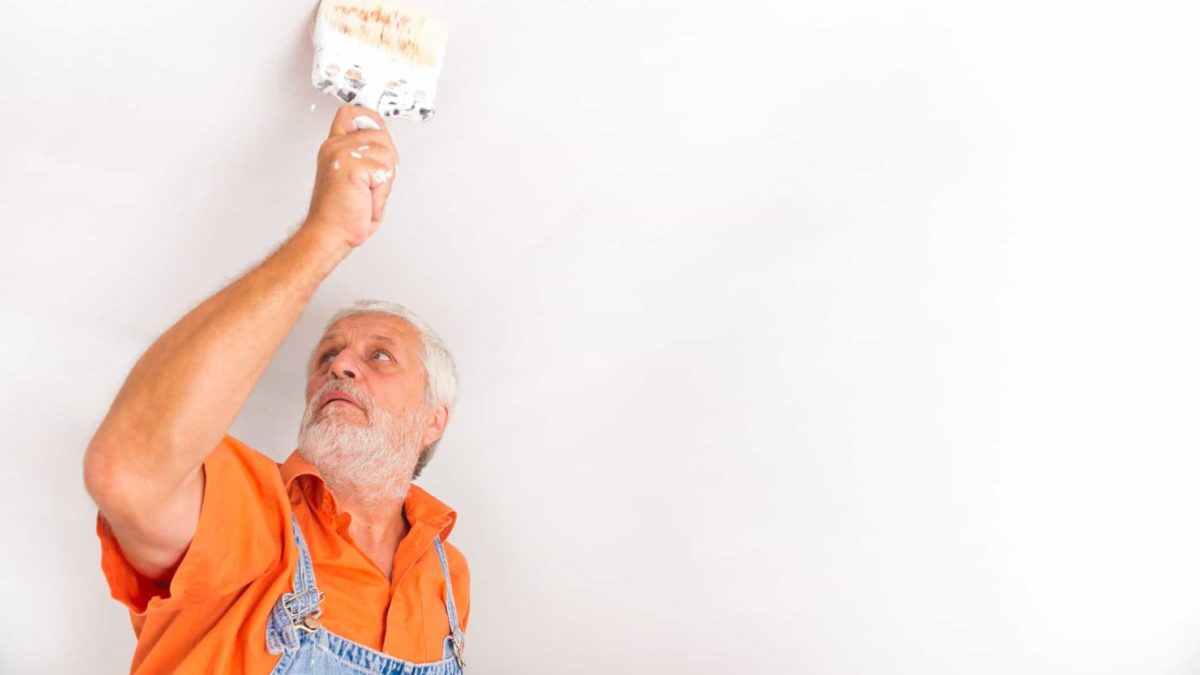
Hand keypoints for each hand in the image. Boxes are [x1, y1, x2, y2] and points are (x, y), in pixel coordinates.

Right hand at [302, 105, 398, 249]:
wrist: (330, 232)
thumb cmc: (343, 213)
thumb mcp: (358, 178)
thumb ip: (367, 156)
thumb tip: (384, 141)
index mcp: (336, 147)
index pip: (352, 114)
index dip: (370, 118)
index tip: (376, 130)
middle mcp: (336, 146)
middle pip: (381, 134)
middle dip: (387, 162)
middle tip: (371, 184)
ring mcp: (341, 153)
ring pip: (387, 154)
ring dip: (384, 181)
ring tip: (366, 193)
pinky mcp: (349, 165)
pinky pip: (383, 172)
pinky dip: (380, 191)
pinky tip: (364, 198)